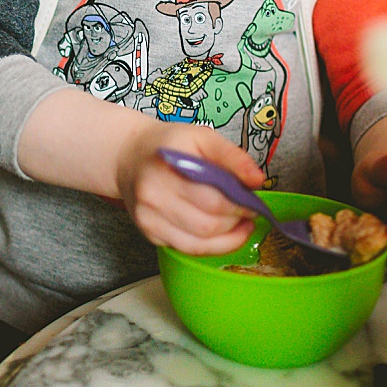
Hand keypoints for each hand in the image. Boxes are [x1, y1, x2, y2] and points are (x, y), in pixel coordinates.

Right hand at [121, 122, 264, 255]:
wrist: (130, 156)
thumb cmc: (169, 145)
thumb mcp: (201, 137)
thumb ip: (232, 156)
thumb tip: (257, 180)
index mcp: (167, 165)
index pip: (213, 199)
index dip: (240, 206)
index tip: (253, 202)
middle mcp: (152, 194)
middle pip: (207, 224)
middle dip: (236, 222)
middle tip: (247, 213)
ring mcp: (147, 217)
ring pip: (199, 243)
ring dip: (227, 238)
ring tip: (238, 224)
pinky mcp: (148, 232)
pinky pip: (187, 249)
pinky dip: (211, 246)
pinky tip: (220, 233)